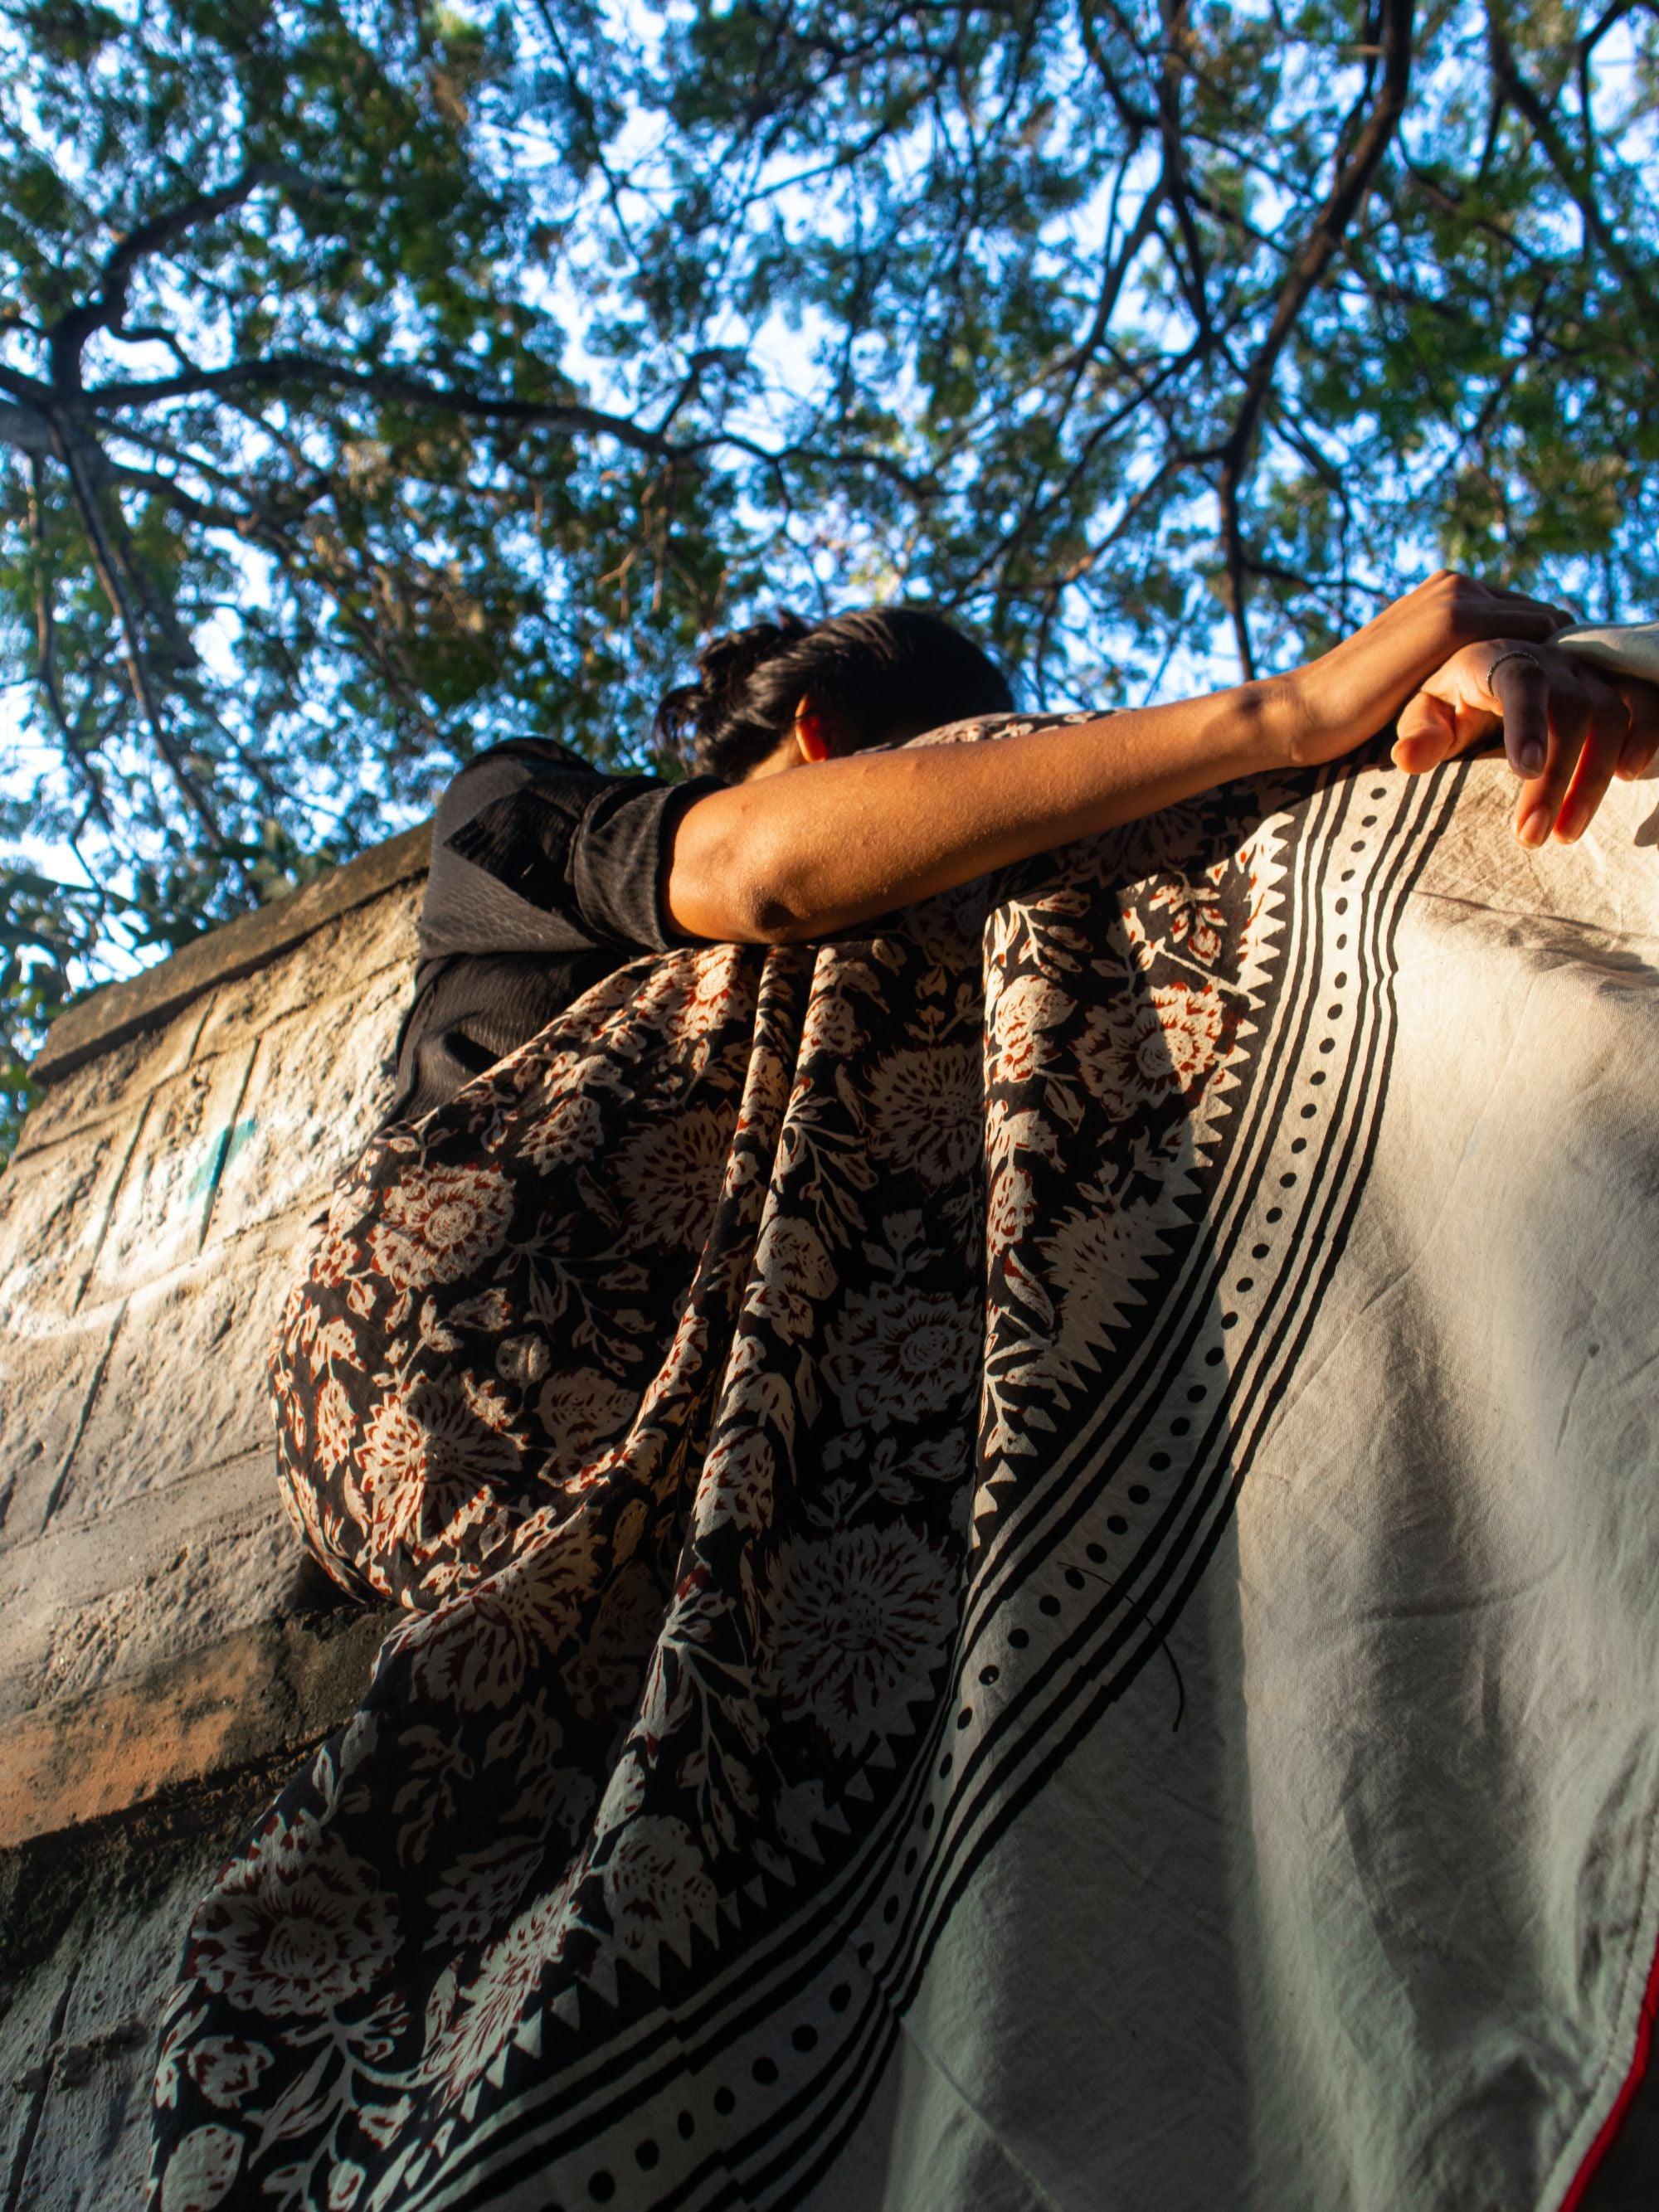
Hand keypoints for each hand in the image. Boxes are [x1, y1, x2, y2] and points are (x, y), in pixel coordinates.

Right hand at [1281, 570, 1577, 770]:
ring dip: (1558, 670)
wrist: (1303, 713)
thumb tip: (1502, 689)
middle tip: (1562, 714)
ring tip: (1556, 720)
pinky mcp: (1453, 621)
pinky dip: (1546, 674)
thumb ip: (1458, 667)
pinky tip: (1541, 714)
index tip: (1551, 704)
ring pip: (1547, 627)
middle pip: (1547, 619)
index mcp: (1448, 593)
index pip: (1531, 619)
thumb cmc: (1353, 715)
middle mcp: (1459, 582)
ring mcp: (1457, 596)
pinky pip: (1533, 639)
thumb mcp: (1419, 681)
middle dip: (1559, 662)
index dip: (1546, 661)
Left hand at [1395, 639, 1658, 844]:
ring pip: (1610, 714)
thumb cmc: (1450, 703)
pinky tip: (1628, 777)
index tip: (1523, 772)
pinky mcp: (1617, 689)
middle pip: (1571, 708)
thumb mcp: (1424, 716)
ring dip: (1592, 778)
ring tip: (1566, 834)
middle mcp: (1551, 660)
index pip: (1520, 681)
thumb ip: (1420, 735)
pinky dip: (1645, 736)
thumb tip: (1406, 759)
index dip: (1527, 723)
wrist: (1486, 678)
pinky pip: (1646, 704)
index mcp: (1497, 659)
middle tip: (1532, 837)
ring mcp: (1588, 674)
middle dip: (1555, 778)